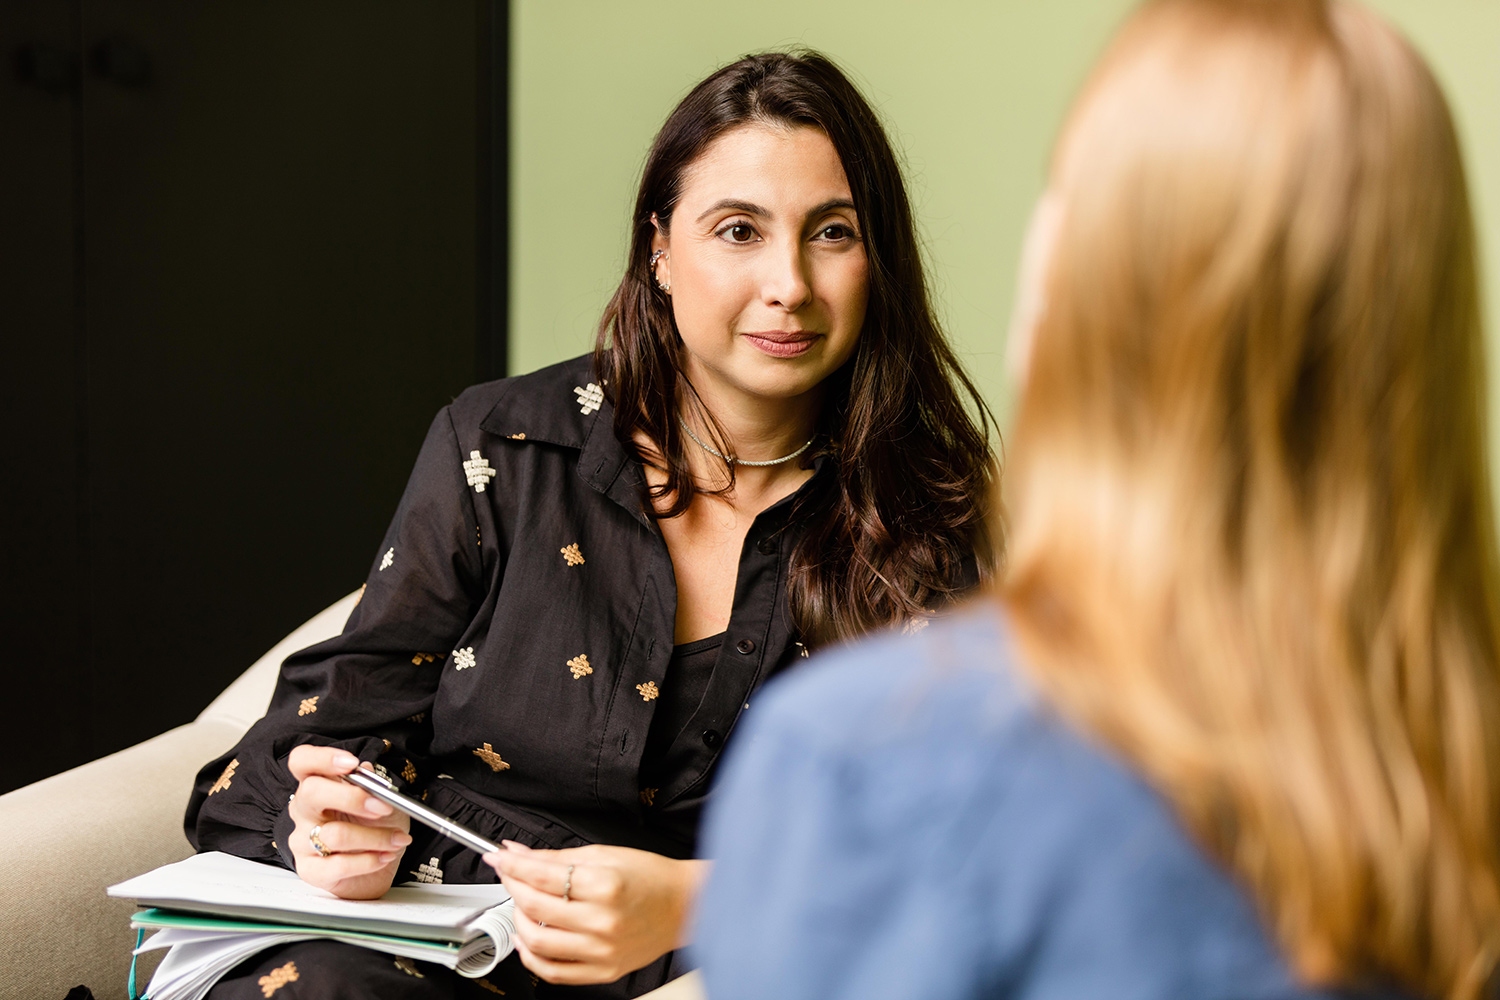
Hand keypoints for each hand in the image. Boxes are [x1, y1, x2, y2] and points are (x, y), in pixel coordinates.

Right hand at [286, 745, 411, 899]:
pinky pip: (338, 865)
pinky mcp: (310, 871)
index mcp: (318, 785)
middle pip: (311, 792)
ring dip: (375, 837)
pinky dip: (369, 861)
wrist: (377, 867)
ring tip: (397, 839)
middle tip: (383, 807)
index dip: (322, 758)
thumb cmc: (375, 829)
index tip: (351, 763)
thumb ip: (371, 785)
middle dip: (353, 797)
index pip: (302, 761)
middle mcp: (304, 811)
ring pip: (334, 834)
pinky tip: (384, 857)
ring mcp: (302, 841)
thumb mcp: (381, 801)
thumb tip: (366, 771)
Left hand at [485, 842, 708, 984]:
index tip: (498, 858)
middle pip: (535, 907)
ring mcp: (602, 950)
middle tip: (509, 876)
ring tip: (521, 907)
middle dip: (512, 887)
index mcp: (605, 885)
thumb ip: (556, 856)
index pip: (542, 875)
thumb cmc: (650, 877)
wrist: (684, 906)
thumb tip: (518, 853)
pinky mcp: (603, 971)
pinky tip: (529, 941)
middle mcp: (603, 921)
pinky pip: (554, 973)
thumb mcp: (604, 855)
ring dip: (518, 921)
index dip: (513, 865)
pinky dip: (532, 957)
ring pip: (537, 942)